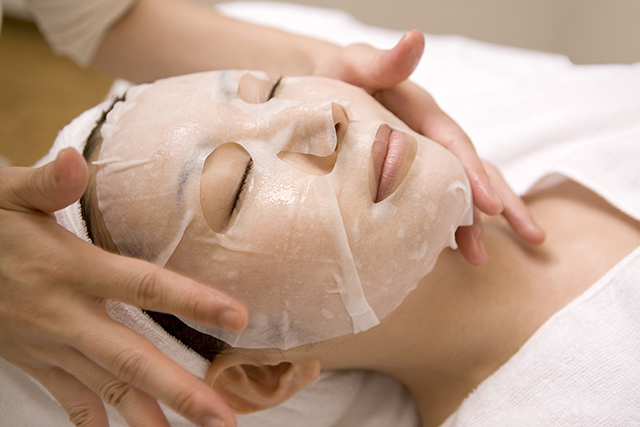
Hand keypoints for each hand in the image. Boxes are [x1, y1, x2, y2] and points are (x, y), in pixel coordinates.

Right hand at [0, 148, 246, 426]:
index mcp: (71, 269)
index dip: (192, 302)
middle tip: (223, 417)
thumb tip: (77, 160)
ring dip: (150, 417)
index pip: (144, 285)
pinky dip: (97, 424)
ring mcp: (52, 346)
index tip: (239, 317)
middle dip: (179, 391)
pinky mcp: (38, 363)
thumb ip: (46, 182)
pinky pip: (72, 401)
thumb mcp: (8, 195)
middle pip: (131, 358)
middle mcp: (66, 315)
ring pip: (108, 389)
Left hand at [317, 31, 544, 264]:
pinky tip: (450, 249)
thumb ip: (384, 61)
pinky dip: (444, 223)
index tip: (490, 205)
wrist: (317, 95)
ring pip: (455, 191)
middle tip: (530, 238)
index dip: (473, 173)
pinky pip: (431, 199)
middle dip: (498, 205)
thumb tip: (415, 39)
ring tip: (481, 259)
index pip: (455, 144)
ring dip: (474, 224)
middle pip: (472, 170)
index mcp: (422, 113)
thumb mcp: (355, 65)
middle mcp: (429, 137)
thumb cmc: (338, 78)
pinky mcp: (405, 176)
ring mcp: (420, 159)